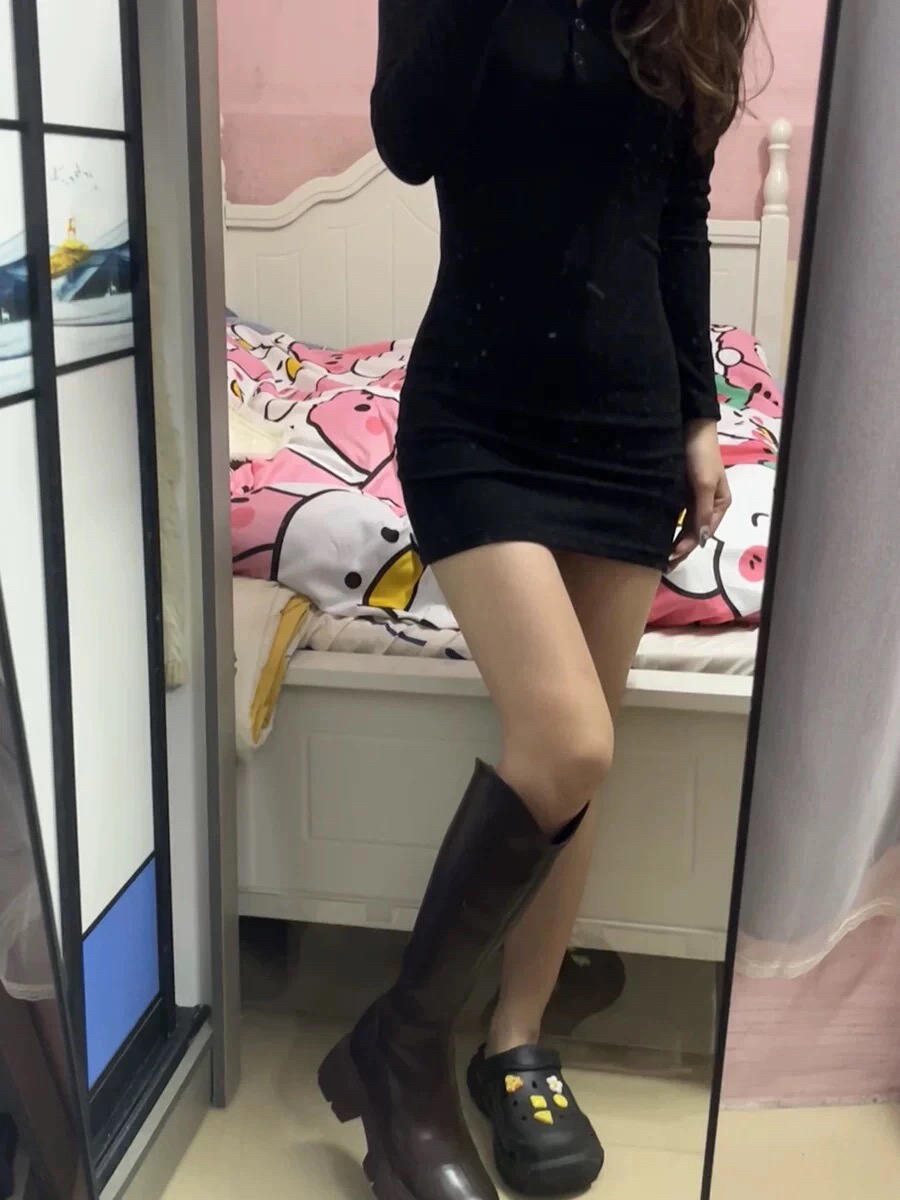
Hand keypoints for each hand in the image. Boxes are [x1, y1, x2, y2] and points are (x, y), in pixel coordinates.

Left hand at [668, 419, 730, 570]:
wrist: (689, 425)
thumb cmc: (700, 455)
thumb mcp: (705, 484)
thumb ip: (703, 512)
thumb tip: (702, 539)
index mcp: (720, 504)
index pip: (703, 533)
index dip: (687, 547)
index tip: (669, 557)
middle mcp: (708, 504)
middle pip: (694, 532)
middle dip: (679, 548)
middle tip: (661, 564)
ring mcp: (693, 497)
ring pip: (683, 525)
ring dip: (673, 538)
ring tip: (657, 554)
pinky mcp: (679, 490)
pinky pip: (674, 513)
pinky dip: (667, 524)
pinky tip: (656, 534)